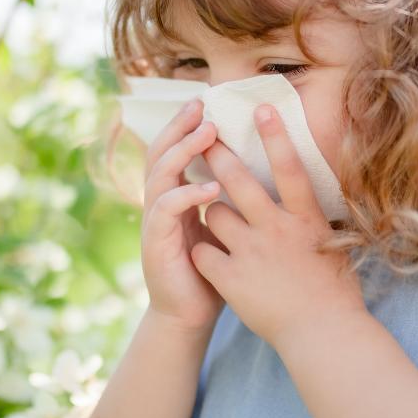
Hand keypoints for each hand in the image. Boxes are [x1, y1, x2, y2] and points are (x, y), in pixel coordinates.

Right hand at [138, 97, 228, 333]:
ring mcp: (154, 222)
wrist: (191, 315)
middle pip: (161, 153)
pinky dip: (186, 195)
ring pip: (160, 175)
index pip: (175, 150)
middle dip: (179, 127)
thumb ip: (231, 199)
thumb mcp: (224, 227)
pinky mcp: (156, 244)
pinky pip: (166, 210)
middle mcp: (160, 203)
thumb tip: (263, 168)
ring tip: (207, 134)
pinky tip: (209, 187)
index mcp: (175, 196)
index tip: (207, 102)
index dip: (186, 126)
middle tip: (200, 105)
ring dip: (183, 151)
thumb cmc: (213, 270)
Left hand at [189, 103, 367, 349]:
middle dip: (218, 154)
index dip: (276, 136)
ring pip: (214, 213)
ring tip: (218, 220)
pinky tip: (208, 257)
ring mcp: (252, 253)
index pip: (290, 168)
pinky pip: (203, 251)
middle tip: (204, 137)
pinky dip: (202, 251)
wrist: (323, 335)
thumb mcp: (334, 244)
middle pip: (239, 181)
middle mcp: (277, 229)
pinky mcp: (232, 278)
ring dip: (212, 212)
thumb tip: (307, 194)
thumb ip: (313, 218)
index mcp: (306, 219)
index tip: (260, 108)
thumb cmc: (335, 291)